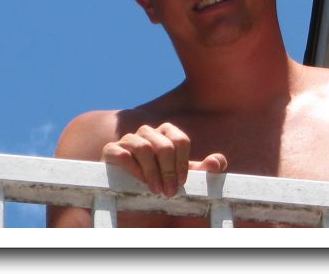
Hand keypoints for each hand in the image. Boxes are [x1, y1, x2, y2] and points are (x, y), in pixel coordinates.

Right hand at [100, 122, 226, 196]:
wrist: (129, 195)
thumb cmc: (160, 181)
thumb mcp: (182, 177)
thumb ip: (203, 170)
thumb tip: (217, 161)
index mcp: (166, 133)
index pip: (180, 140)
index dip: (183, 164)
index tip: (182, 183)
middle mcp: (147, 132)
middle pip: (164, 145)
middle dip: (169, 171)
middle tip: (170, 192)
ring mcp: (128, 139)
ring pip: (144, 147)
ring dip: (152, 172)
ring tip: (156, 190)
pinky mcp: (110, 151)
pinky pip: (122, 153)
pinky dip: (133, 169)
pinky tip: (139, 182)